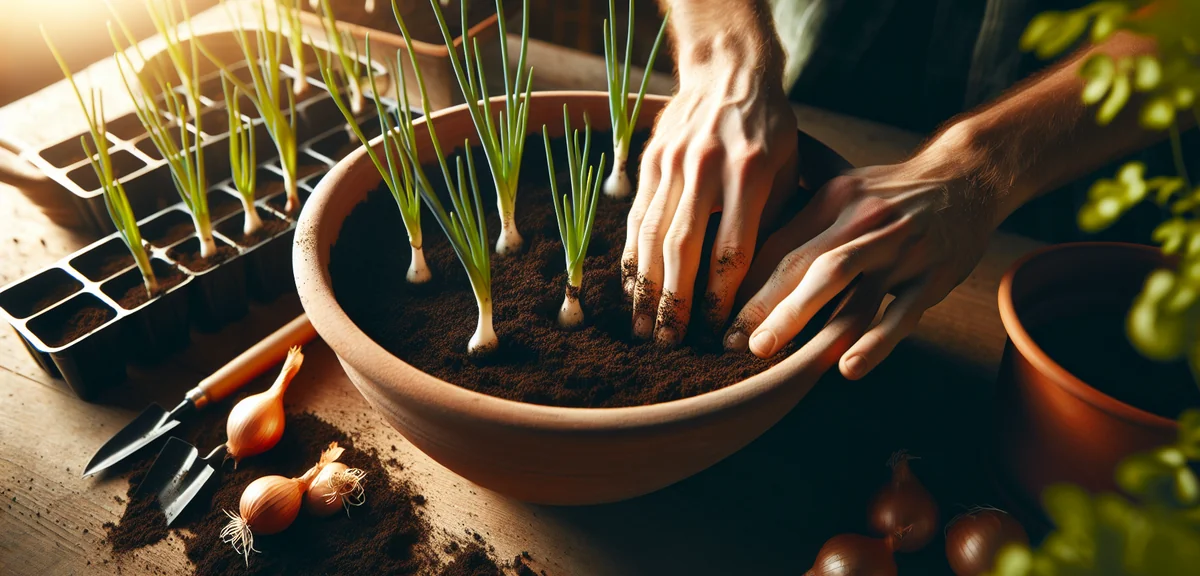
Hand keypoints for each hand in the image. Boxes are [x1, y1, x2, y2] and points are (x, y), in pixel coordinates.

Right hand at [623, 12, 797, 345]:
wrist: (730, 71)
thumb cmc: (771, 129)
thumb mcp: (788, 169)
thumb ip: (771, 221)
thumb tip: (759, 285)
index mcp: (748, 172)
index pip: (731, 249)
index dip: (721, 297)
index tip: (718, 331)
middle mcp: (704, 168)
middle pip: (682, 249)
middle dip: (674, 302)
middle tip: (670, 343)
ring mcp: (670, 163)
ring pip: (650, 236)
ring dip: (644, 287)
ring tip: (644, 327)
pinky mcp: (649, 161)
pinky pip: (635, 217)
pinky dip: (631, 256)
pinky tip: (631, 288)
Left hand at [724, 128, 999, 379]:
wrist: (969, 176)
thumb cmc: (891, 190)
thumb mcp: (842, 179)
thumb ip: (797, 196)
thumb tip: (742, 207)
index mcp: (835, 199)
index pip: (782, 242)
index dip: (746, 279)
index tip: (715, 311)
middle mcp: (864, 221)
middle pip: (805, 264)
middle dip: (763, 304)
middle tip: (729, 341)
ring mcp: (901, 249)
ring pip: (848, 287)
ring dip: (805, 321)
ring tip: (768, 354)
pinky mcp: (934, 275)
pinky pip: (902, 312)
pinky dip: (876, 341)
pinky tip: (848, 367)